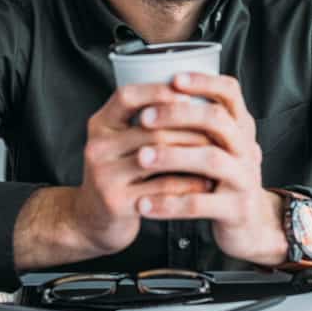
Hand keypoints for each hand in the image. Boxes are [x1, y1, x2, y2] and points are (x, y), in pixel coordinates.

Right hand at [72, 83, 213, 254]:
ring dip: (193, 155)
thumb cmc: (118, 174)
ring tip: (216, 154)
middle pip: (150, 130)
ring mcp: (105, 176)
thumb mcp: (120, 142)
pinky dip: (189, 183)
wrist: (94, 218)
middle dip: (189, 129)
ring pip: (158, 158)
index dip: (158, 92)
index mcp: (100, 125)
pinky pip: (162, 188)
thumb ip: (144, 122)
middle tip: (217, 131)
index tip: (189, 95)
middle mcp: (98, 148)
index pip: (127, 97)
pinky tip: (205, 182)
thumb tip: (194, 97)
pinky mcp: (117, 203)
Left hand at [132, 73, 288, 266]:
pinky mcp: (235, 210)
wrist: (251, 225)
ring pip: (210, 159)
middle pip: (217, 121)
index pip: (230, 92)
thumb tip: (156, 91)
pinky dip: (169, 204)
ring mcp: (244, 178)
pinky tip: (144, 204)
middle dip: (178, 115)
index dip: (203, 82)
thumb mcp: (219, 147)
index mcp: (240, 127)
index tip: (173, 78)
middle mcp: (246, 148)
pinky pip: (199, 204)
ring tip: (141, 158)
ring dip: (172, 156)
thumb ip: (199, 124)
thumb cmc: (224, 178)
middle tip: (144, 118)